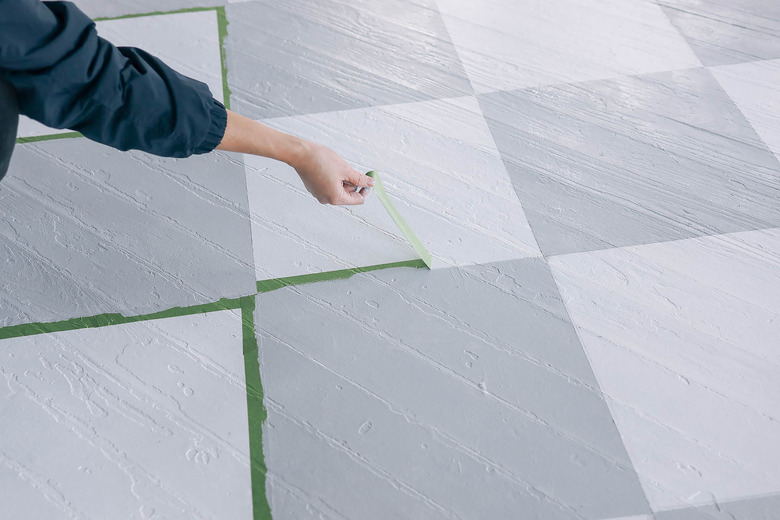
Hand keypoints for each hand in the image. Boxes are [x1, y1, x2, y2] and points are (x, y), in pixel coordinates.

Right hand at [216, 110, 373, 204]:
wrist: (299, 153)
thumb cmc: (320, 160)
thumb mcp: (345, 169)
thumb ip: (359, 179)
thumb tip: (370, 184)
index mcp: (335, 198)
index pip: (358, 199)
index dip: (365, 189)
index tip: (368, 179)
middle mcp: (326, 199)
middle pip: (348, 195)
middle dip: (352, 183)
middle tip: (350, 168)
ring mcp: (319, 194)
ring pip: (339, 189)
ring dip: (343, 180)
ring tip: (338, 166)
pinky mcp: (314, 188)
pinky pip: (329, 186)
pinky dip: (334, 178)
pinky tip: (329, 167)